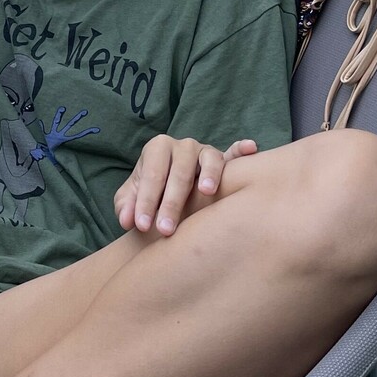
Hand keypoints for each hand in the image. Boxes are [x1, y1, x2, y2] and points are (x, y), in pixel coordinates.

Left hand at [114, 137, 259, 235]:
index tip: (142, 226)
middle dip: (171, 202)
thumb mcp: (132, 200)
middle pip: (179, 172)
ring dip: (209, 173)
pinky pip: (234, 154)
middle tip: (165, 230)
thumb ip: (126, 208)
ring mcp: (205, 152)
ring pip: (209, 159)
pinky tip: (251, 148)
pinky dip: (242, 150)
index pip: (152, 175)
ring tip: (206, 191)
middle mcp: (183, 146)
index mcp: (157, 149)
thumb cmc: (150, 195)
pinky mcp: (224, 161)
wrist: (168, 191)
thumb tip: (128, 220)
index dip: (145, 201)